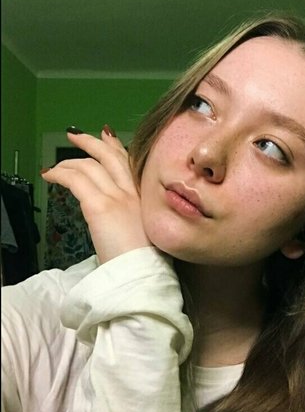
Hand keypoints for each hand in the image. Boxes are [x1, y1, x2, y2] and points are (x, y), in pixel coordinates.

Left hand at [41, 127, 151, 263]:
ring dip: (68, 163)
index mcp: (146, 199)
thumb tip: (117, 216)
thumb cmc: (145, 263)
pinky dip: (60, 174)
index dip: (116, 147)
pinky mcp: (100, 206)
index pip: (129, 163)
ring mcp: (117, 197)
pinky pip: (75, 180)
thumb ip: (133, 218)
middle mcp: (134, 192)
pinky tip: (50, 176)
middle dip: (91, 142)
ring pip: (90, 166)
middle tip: (75, 136)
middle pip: (110, 156)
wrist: (143, 274)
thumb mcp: (146, 233)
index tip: (108, 137)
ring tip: (55, 166)